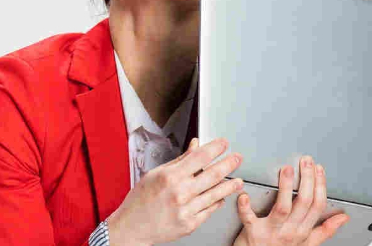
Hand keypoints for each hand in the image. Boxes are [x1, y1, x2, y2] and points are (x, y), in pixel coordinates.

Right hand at [106, 137, 245, 245]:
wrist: (133, 228)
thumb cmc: (140, 201)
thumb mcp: (155, 174)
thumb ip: (179, 161)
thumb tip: (195, 147)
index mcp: (170, 177)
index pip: (199, 157)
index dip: (215, 148)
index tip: (223, 144)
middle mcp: (180, 192)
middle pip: (213, 174)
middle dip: (229, 164)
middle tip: (237, 158)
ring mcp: (186, 209)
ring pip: (216, 194)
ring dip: (230, 186)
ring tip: (238, 180)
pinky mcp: (190, 224)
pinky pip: (210, 210)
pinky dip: (217, 201)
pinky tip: (221, 197)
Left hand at [233, 156, 348, 245]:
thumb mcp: (307, 243)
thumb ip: (324, 230)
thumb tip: (343, 218)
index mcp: (303, 231)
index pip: (318, 206)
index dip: (320, 186)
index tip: (318, 169)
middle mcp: (290, 231)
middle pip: (304, 202)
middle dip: (307, 179)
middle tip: (306, 161)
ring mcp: (272, 232)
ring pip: (283, 207)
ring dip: (286, 187)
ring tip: (287, 170)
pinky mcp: (252, 232)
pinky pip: (249, 218)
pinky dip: (245, 207)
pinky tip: (245, 195)